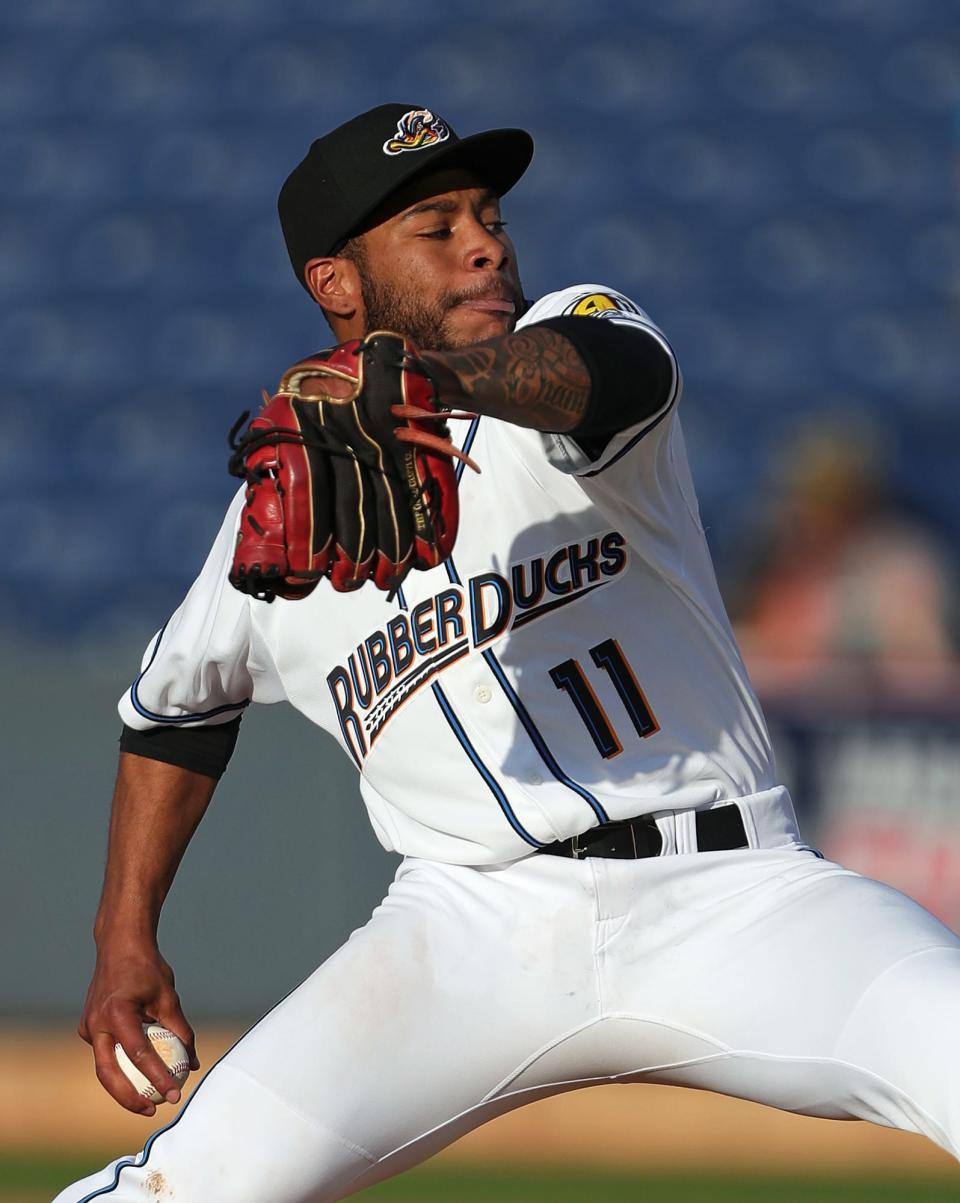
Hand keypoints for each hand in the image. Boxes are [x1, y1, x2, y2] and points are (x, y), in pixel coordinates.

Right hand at [78, 938, 198, 1115]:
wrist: (119, 945)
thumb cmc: (148, 968)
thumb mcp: (169, 997)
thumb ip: (180, 1030)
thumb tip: (193, 1063)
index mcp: (117, 1012)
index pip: (138, 1054)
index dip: (157, 1077)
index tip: (174, 1095)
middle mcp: (96, 1022)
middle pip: (108, 1073)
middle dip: (129, 1098)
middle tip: (153, 1110)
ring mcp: (88, 1026)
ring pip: (103, 1066)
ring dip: (122, 1086)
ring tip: (147, 1101)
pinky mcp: (87, 1027)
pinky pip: (104, 1052)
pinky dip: (119, 1065)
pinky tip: (137, 1074)